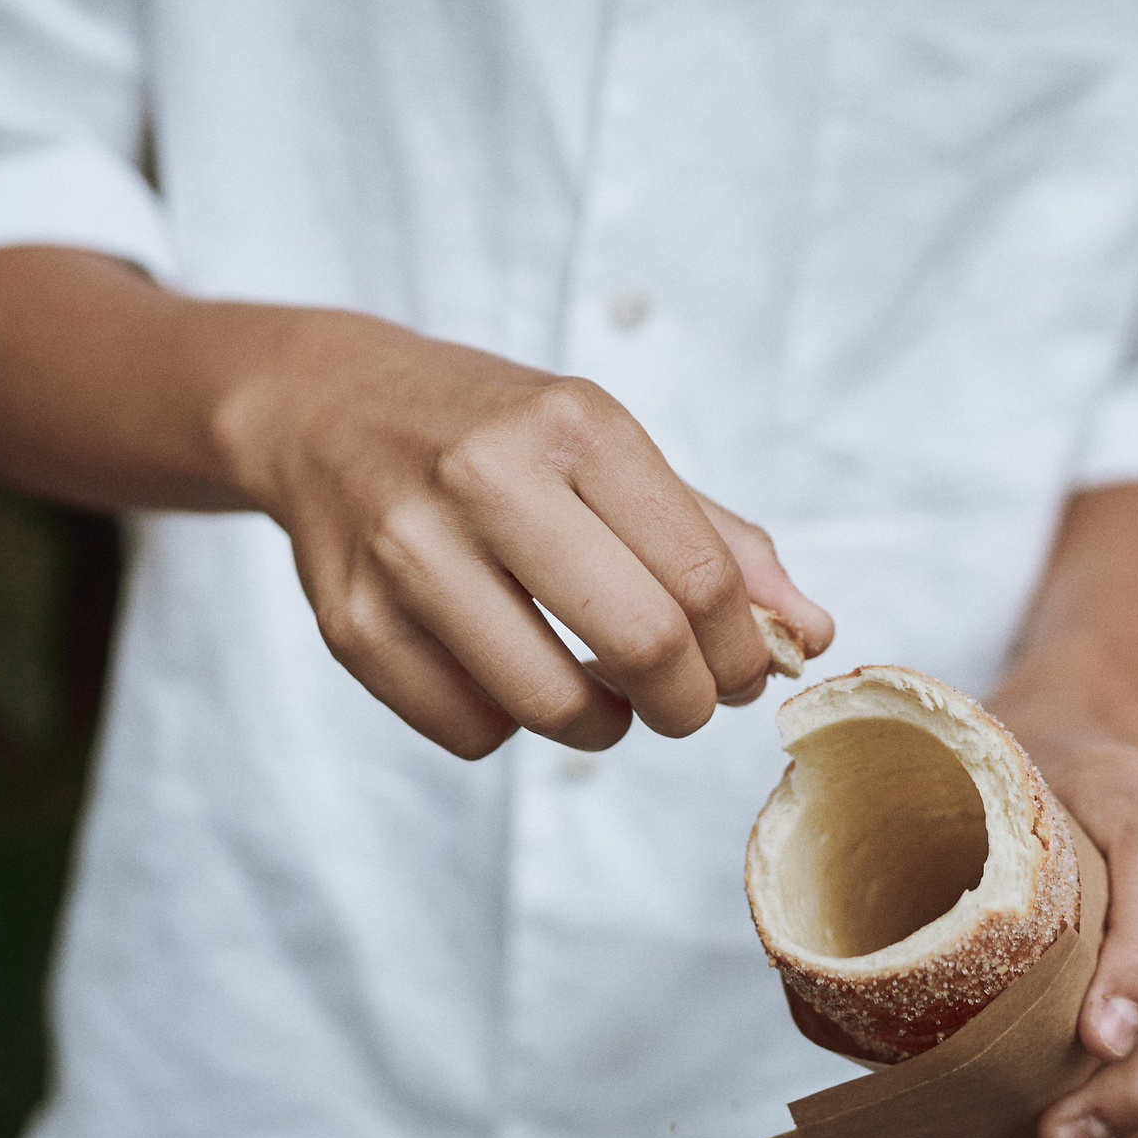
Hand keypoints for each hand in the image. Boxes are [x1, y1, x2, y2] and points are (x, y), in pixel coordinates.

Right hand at [221, 310, 831, 757]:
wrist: (327, 407)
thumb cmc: (493, 433)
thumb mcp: (606, 448)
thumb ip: (715, 540)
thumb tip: (809, 636)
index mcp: (571, 425)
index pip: (702, 576)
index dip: (743, 652)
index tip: (740, 670)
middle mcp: (484, 478)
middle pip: (641, 644)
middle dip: (687, 704)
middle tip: (684, 703)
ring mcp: (408, 553)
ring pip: (551, 706)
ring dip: (603, 727)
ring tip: (601, 698)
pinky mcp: (351, 622)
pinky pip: (470, 730)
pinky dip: (509, 726)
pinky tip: (507, 674)